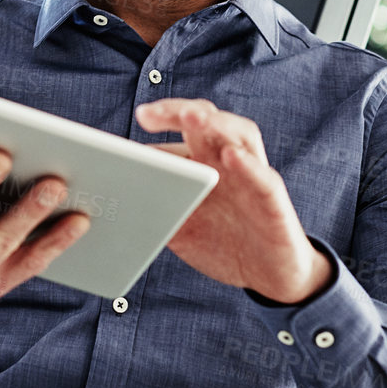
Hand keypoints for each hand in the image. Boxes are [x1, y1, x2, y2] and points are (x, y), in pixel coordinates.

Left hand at [135, 99, 333, 303]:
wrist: (271, 276)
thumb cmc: (225, 243)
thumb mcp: (181, 228)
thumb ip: (155, 211)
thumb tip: (113, 205)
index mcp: (204, 163)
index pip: (182, 129)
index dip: (160, 119)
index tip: (136, 118)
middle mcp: (228, 162)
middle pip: (206, 121)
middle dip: (178, 111)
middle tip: (149, 114)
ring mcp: (252, 177)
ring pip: (239, 136)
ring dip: (214, 123)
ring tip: (190, 115)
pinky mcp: (273, 200)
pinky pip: (263, 177)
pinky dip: (248, 165)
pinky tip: (230, 157)